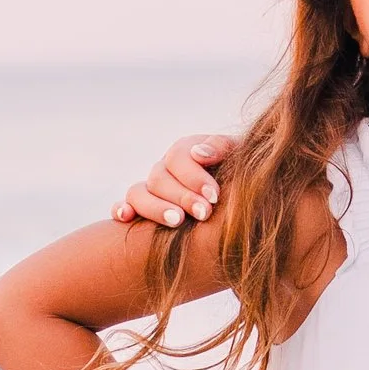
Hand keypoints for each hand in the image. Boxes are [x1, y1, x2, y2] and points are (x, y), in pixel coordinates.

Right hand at [116, 132, 235, 227]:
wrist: (248, 207)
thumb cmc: (245, 179)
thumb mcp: (240, 157)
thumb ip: (223, 148)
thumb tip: (199, 153)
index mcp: (187, 152)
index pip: (179, 157)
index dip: (194, 176)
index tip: (214, 196)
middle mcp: (166, 169)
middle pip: (159, 178)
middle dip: (182, 196)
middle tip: (204, 214)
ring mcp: (151, 191)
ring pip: (138, 193)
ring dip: (155, 207)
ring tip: (177, 221)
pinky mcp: (141, 211)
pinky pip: (123, 207)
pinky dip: (120, 209)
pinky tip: (126, 218)